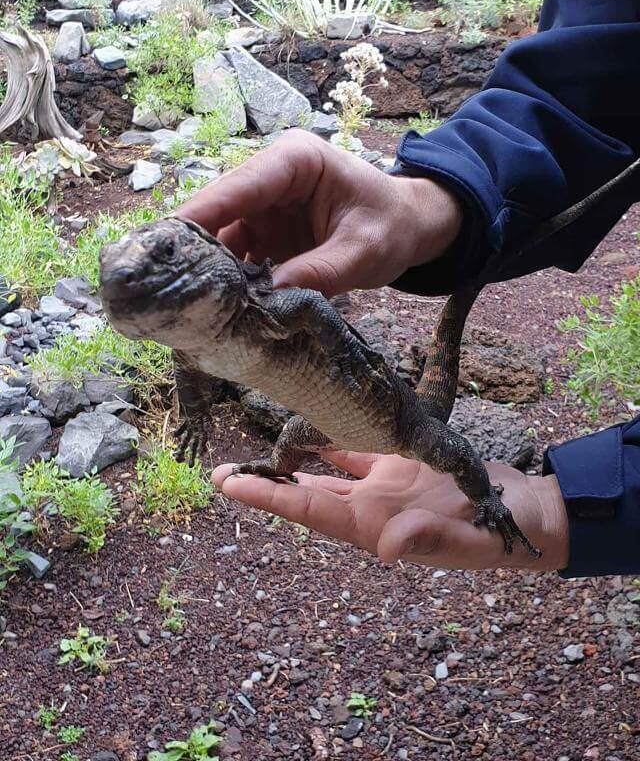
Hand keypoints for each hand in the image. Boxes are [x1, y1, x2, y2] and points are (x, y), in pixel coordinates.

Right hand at [176, 130, 461, 297]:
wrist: (407, 228)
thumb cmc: (392, 226)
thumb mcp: (364, 251)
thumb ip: (321, 272)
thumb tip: (268, 299)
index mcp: (296, 161)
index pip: (240, 186)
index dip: (201, 213)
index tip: (165, 241)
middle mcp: (271, 178)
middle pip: (220, 210)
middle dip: (195, 247)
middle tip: (166, 284)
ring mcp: (264, 206)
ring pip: (221, 236)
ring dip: (208, 269)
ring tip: (185, 303)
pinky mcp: (264, 233)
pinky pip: (235, 255)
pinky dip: (227, 280)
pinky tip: (215, 306)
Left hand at [213, 452, 568, 570]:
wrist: (521, 514)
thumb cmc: (496, 536)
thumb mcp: (468, 542)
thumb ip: (428, 541)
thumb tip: (384, 549)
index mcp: (373, 529)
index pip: (310, 511)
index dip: (269, 497)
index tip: (229, 484)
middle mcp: (367, 507)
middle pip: (304, 492)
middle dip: (264, 482)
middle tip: (219, 471)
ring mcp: (380, 484)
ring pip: (325, 467)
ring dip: (291, 455)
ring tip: (253, 442)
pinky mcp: (397, 460)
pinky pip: (356, 445)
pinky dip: (333, 432)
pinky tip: (311, 413)